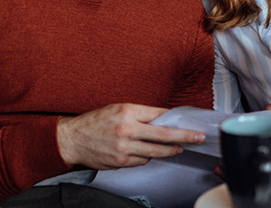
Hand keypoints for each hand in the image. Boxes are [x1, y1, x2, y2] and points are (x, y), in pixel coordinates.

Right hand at [56, 103, 204, 169]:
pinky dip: (146, 157)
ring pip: (155, 152)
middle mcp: (127, 129)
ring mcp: (124, 147)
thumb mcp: (118, 109)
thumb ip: (141, 114)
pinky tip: (146, 153)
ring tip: (178, 149)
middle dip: (184, 137)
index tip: (190, 123)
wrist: (72, 139)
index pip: (160, 115)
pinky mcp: (120, 161)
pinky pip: (141, 161)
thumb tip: (164, 119)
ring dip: (169, 151)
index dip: (176, 120)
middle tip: (198, 138)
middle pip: (163, 135)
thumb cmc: (96, 122)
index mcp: (128, 111)